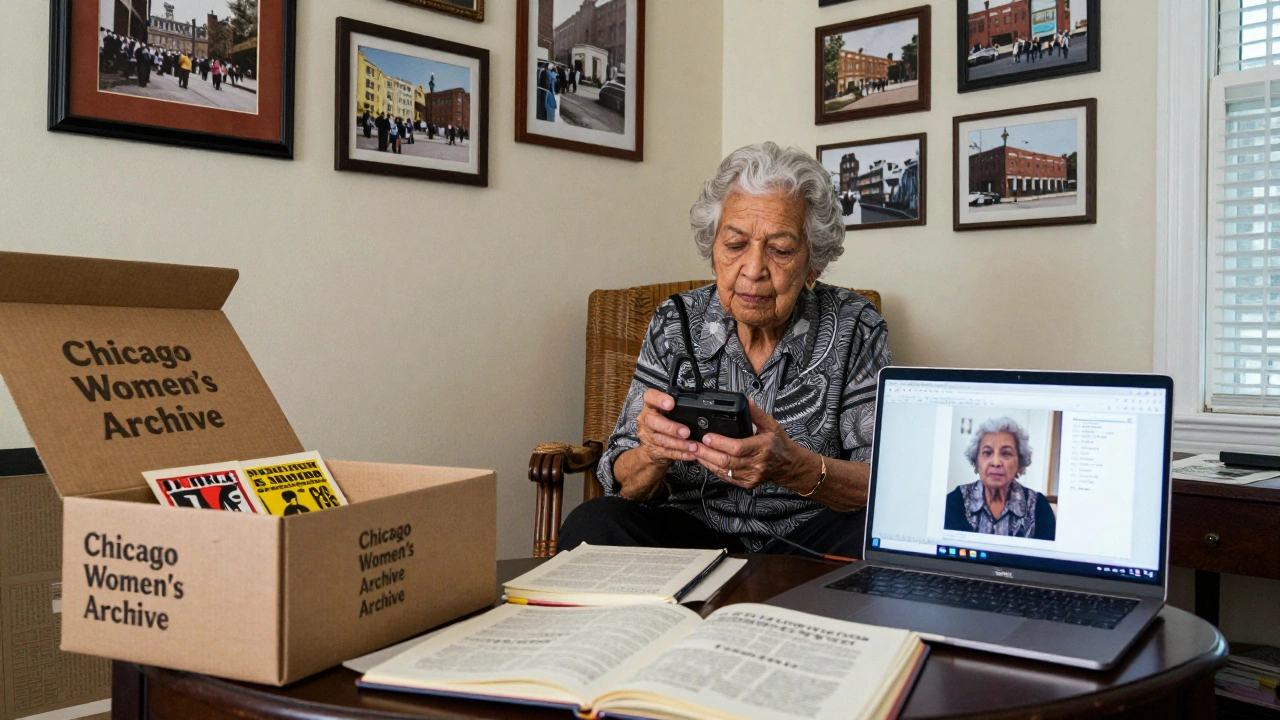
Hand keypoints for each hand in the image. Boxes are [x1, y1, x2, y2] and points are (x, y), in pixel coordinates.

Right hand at [635, 388, 697, 467]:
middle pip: (653, 421)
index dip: (659, 399)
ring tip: (693, 446)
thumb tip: (699, 410)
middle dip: (671, 427)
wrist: (653, 442)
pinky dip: (681, 453)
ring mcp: (648, 435)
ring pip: (661, 440)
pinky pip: (667, 452)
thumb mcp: (669, 410)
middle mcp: (646, 419)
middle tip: (686, 432)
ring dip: (679, 444)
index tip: (671, 404)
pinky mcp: (654, 448)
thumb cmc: (664, 421)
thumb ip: (678, 407)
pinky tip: (691, 453)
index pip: (650, 397)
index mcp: (651, 406)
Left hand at [693, 400, 821, 491]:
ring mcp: (751, 475)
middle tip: (693, 444)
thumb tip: (747, 401)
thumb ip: (756, 413)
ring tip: (695, 451)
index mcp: (763, 447)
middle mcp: (757, 463)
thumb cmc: (779, 445)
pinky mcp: (746, 482)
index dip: (720, 443)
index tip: (707, 437)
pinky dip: (713, 468)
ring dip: (706, 461)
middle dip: (706, 453)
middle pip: (726, 461)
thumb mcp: (771, 425)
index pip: (738, 447)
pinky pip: (726, 476)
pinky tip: (706, 460)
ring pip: (723, 470)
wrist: (788, 465)